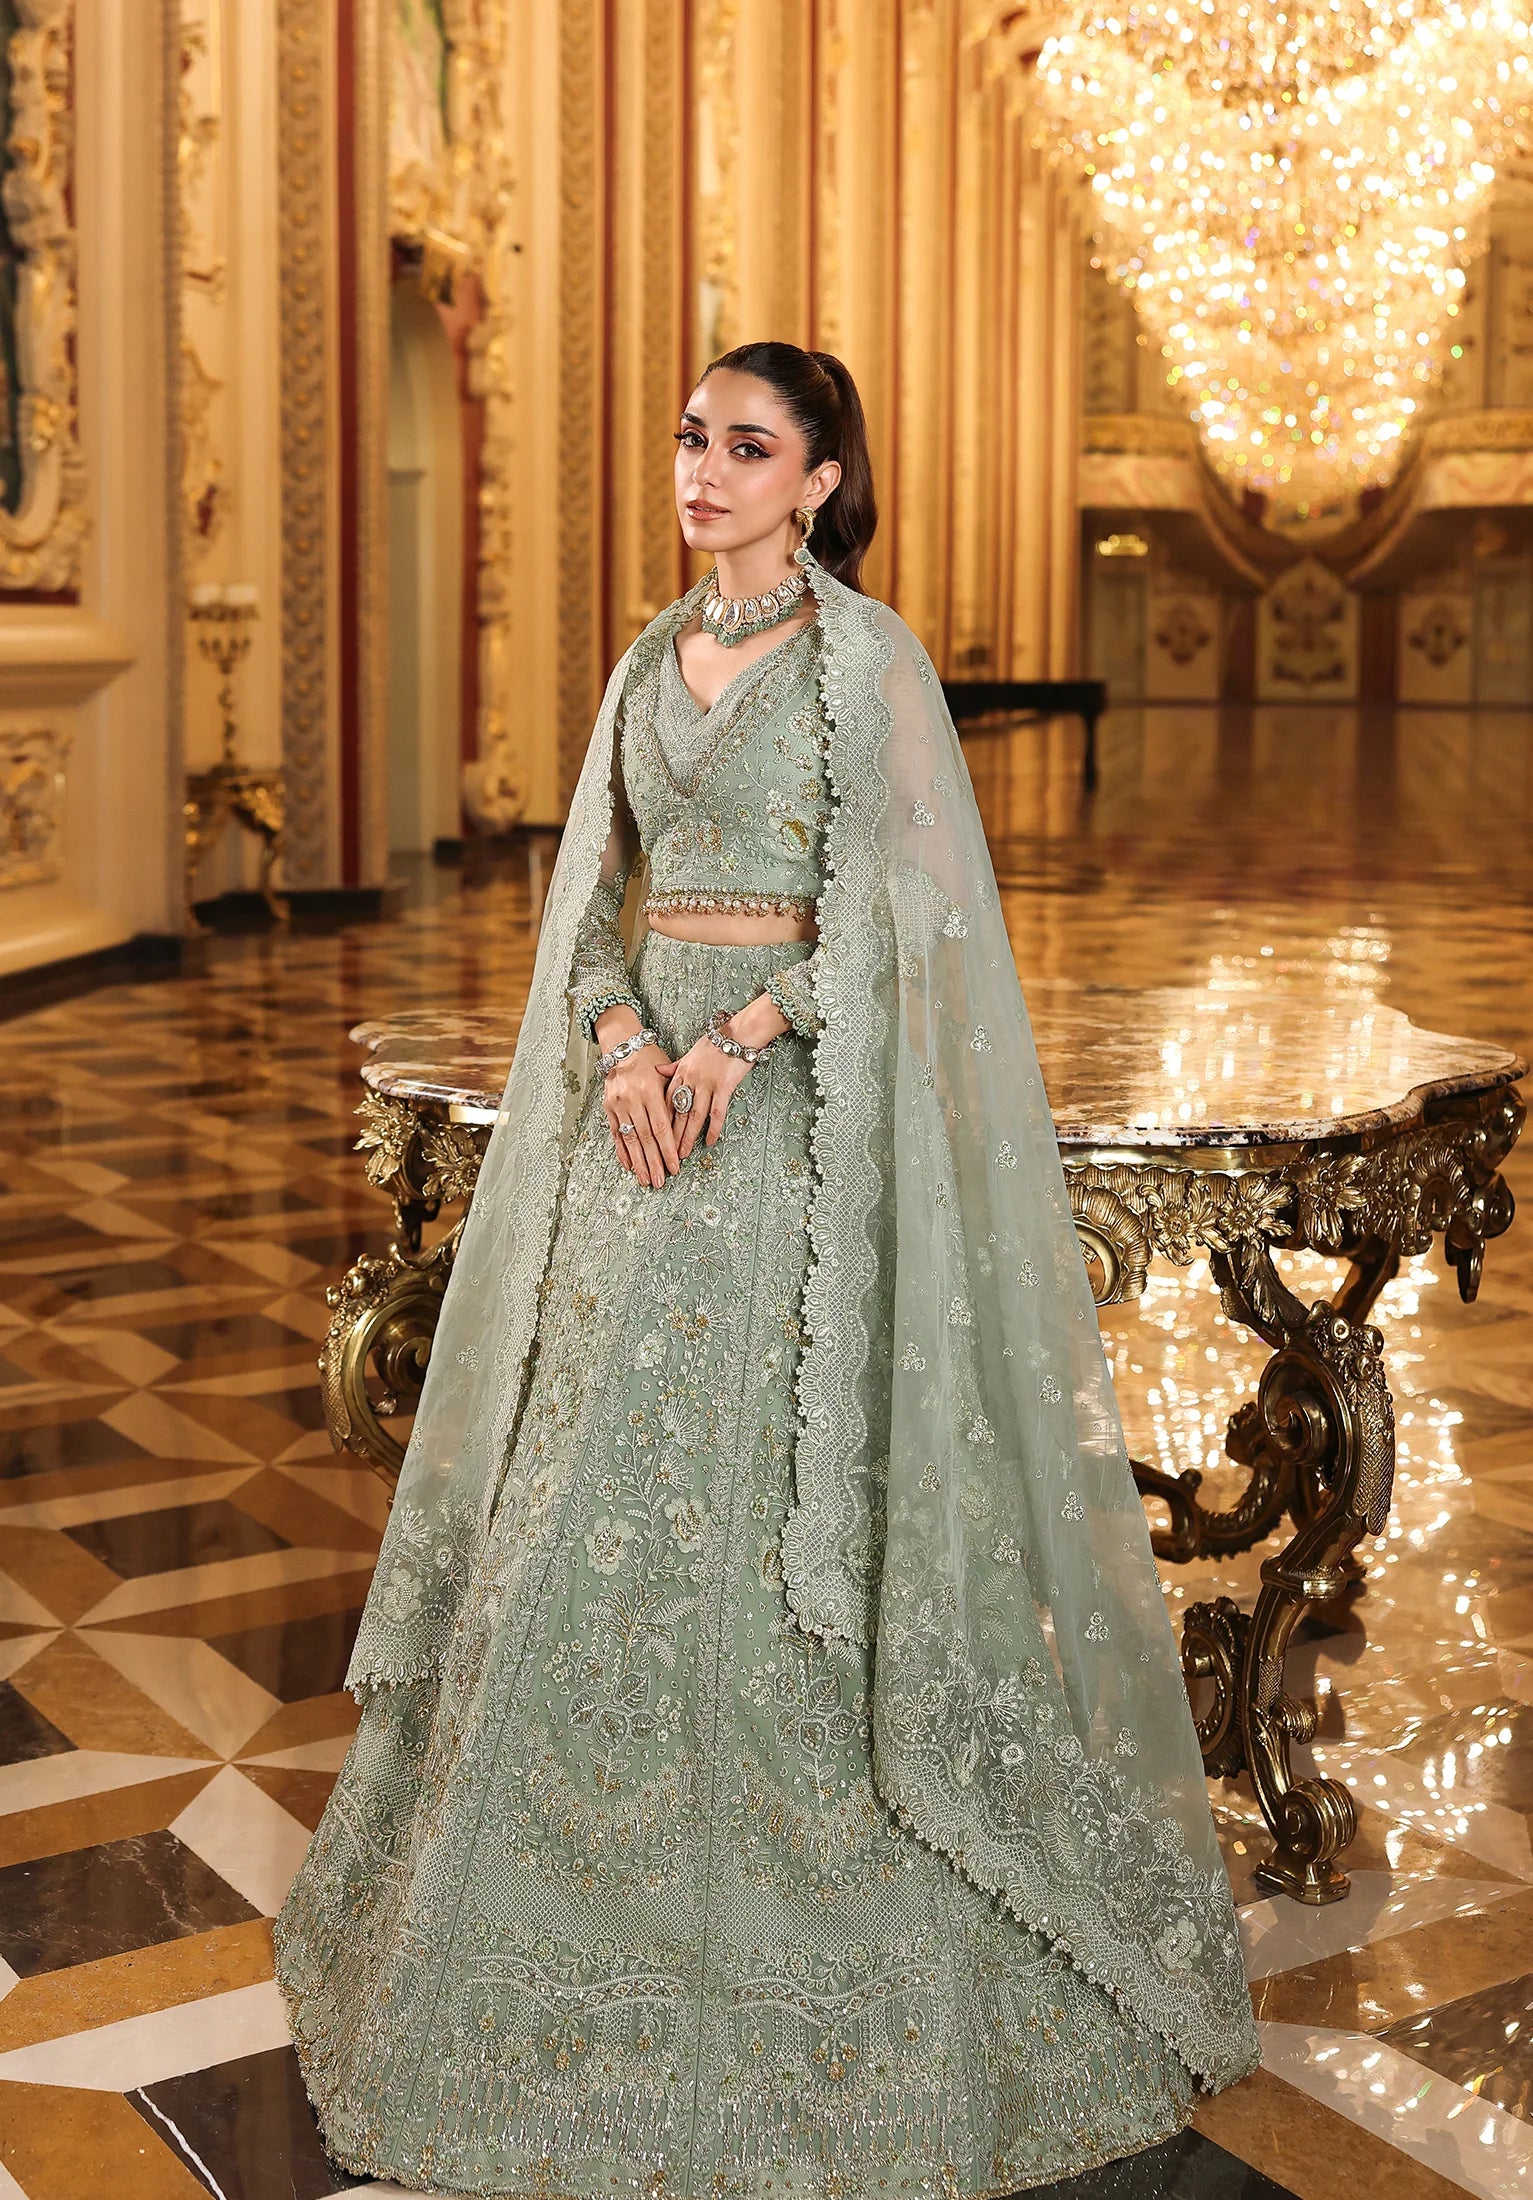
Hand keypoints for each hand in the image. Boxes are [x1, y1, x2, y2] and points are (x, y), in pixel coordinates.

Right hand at [603, 1042, 680, 1186]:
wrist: (623, 1046)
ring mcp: (619, 1104)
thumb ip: (673, 1100)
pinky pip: (616, 1134)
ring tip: (645, 1180)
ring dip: (639, 1162)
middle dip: (654, 1162)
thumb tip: (683, 1129)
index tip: (674, 1167)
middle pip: (645, 1138)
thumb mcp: (666, 1074)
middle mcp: (633, 1099)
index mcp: (651, 1091)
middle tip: (660, 1181)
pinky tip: (628, 1166)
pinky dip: (622, 1151)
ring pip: (630, 1139)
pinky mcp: (608, 1107)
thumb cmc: (650, 1060)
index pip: (661, 1128)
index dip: (668, 1150)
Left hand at [666, 995, 787, 1159]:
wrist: (739, 1033)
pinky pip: (717, 1112)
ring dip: (687, 1137)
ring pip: (694, 1116)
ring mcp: (707, 1084)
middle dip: (670, 1135)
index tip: (655, 1135)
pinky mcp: (724, 1087)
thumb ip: (674, 1066)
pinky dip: (713, 1128)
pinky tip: (711, 1141)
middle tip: (665, 1154)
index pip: (666, 1100)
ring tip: (682, 1154)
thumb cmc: (715, 1042)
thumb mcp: (690, 1052)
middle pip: (677, 1112)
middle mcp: (690, 1079)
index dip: (660, 1120)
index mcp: (680, 1071)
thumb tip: (657, 1071)